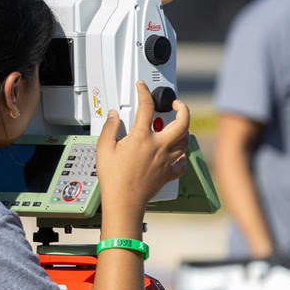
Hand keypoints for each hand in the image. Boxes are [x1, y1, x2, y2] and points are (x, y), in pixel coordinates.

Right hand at [96, 81, 188, 215]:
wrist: (124, 202)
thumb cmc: (114, 179)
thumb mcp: (104, 150)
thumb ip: (109, 129)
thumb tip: (114, 116)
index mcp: (142, 138)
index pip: (146, 107)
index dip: (144, 92)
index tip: (142, 87)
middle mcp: (159, 146)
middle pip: (182, 122)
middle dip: (183, 109)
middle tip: (177, 104)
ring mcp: (166, 160)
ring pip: (185, 141)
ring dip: (184, 130)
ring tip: (178, 126)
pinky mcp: (168, 174)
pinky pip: (182, 164)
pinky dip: (182, 157)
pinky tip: (178, 155)